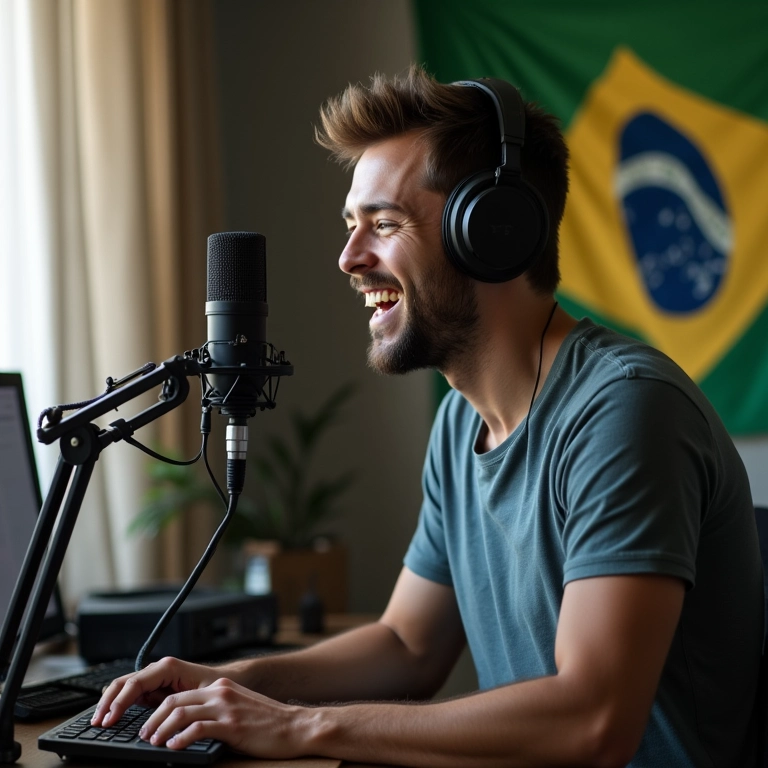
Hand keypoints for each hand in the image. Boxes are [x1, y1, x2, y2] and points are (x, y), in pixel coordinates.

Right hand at [91, 656, 221, 727]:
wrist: (225, 681)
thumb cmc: (215, 686)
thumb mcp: (197, 695)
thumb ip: (176, 704)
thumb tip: (156, 719)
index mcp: (168, 667)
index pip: (135, 683)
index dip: (119, 702)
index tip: (109, 719)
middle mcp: (159, 669)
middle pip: (124, 682)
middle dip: (108, 701)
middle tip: (97, 722)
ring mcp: (154, 677)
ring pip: (124, 686)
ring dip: (110, 702)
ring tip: (99, 720)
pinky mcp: (154, 687)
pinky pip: (131, 692)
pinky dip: (118, 703)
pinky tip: (111, 714)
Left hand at [135, 677, 308, 757]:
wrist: (295, 726)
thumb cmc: (268, 723)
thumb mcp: (238, 708)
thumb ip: (216, 710)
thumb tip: (189, 725)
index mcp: (221, 687)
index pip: (180, 694)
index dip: (159, 709)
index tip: (149, 724)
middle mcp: (221, 692)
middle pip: (175, 700)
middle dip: (154, 719)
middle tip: (144, 734)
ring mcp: (226, 707)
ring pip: (181, 712)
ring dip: (162, 729)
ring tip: (153, 742)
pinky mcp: (231, 724)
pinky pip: (198, 728)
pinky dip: (181, 738)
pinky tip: (173, 748)